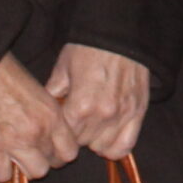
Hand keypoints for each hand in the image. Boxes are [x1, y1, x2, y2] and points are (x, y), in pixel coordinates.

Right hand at [0, 53, 78, 182]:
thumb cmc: (6, 76)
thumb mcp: (39, 92)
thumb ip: (48, 116)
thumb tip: (52, 134)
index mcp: (52, 116)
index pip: (70, 152)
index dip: (59, 153)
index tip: (50, 149)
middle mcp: (38, 133)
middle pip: (51, 165)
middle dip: (42, 159)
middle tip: (30, 150)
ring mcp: (16, 144)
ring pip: (34, 173)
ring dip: (24, 166)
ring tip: (14, 154)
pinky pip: (2, 176)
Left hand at [46, 43, 149, 160]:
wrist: (120, 33)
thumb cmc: (88, 48)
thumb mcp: (63, 68)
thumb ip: (52, 94)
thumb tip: (43, 111)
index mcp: (80, 106)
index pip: (65, 138)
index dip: (61, 132)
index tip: (61, 123)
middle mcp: (102, 116)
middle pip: (83, 144)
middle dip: (77, 135)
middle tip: (76, 121)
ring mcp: (123, 116)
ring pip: (103, 148)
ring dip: (95, 140)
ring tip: (92, 126)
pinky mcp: (139, 113)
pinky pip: (126, 146)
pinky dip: (115, 147)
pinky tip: (108, 136)